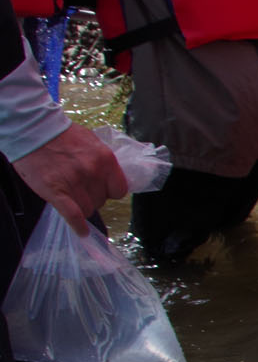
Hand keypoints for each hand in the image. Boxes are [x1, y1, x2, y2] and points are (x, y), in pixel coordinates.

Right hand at [10, 123, 126, 233]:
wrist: (33, 129)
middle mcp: (93, 172)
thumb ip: (102, 161)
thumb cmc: (61, 134)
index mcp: (105, 159)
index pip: (119, 190)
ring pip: (87, 209)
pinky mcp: (56, 191)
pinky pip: (72, 215)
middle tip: (78, 188)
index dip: (109, 192)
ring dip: (80, 206)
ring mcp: (75, 182)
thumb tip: (111, 177)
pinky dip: (77, 225)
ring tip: (69, 195)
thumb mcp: (91, 142)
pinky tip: (81, 232)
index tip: (102, 190)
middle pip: (101, 200)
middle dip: (92, 197)